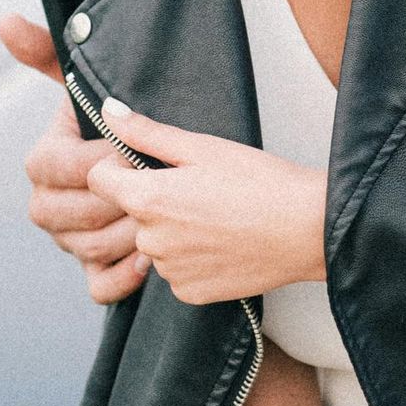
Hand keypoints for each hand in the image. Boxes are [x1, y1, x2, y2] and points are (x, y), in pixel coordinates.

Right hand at [0, 15, 147, 303]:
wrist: (157, 164)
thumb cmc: (116, 117)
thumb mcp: (86, 82)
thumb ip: (48, 51)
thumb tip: (3, 20)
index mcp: (43, 161)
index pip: (53, 167)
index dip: (93, 162)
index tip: (132, 151)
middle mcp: (48, 205)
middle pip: (69, 214)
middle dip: (114, 199)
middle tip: (154, 183)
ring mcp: (68, 241)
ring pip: (85, 248)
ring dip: (126, 233)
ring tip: (160, 213)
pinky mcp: (93, 271)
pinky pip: (99, 287)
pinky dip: (124, 277)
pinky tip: (151, 256)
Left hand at [89, 101, 328, 303]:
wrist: (307, 230)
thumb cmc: (260, 181)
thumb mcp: (202, 146)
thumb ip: (146, 132)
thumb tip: (108, 111)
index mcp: (149, 198)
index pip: (98, 179)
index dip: (120, 165)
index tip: (151, 161)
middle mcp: (151, 241)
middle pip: (132, 211)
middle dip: (154, 198)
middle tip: (200, 187)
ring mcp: (171, 272)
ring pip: (155, 242)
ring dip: (173, 229)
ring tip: (217, 214)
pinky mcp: (191, 294)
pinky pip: (176, 270)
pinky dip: (191, 257)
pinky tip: (223, 241)